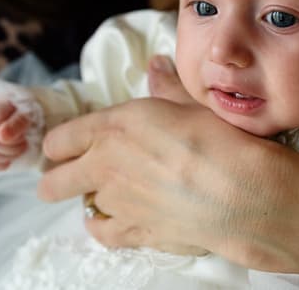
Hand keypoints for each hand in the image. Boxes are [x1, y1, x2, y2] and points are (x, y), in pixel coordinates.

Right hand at [0, 100, 30, 169]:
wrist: (29, 117)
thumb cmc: (30, 112)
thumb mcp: (30, 113)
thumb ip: (18, 122)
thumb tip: (3, 136)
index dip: (11, 135)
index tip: (24, 135)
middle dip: (13, 147)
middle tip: (26, 142)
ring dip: (9, 156)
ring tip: (21, 148)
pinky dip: (2, 163)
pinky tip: (12, 157)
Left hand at [37, 57, 298, 287]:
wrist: (243, 193)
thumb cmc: (221, 140)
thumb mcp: (192, 103)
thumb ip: (166, 86)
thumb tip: (157, 64)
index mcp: (114, 126)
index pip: (62, 137)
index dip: (58, 143)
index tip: (61, 146)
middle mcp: (105, 165)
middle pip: (55, 180)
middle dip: (55, 177)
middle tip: (63, 175)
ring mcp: (118, 204)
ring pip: (81, 205)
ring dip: (88, 198)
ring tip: (101, 193)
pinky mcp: (135, 232)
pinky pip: (102, 233)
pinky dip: (101, 226)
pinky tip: (107, 220)